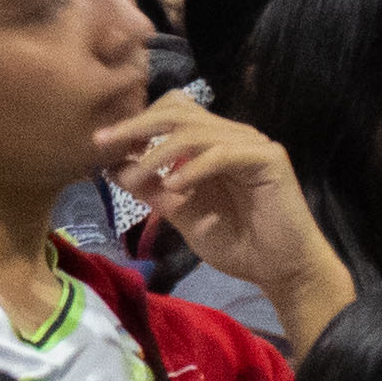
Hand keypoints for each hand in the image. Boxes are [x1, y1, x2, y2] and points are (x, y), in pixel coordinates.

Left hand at [94, 94, 347, 325]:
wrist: (280, 270)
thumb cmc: (237, 242)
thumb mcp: (181, 212)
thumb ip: (152, 188)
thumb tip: (114, 167)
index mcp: (211, 143)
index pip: (171, 112)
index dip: (136, 122)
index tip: (101, 144)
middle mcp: (231, 135)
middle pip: (179, 111)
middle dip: (137, 126)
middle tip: (105, 143)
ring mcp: (251, 144)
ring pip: (196, 131)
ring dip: (159, 152)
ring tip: (137, 177)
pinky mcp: (268, 159)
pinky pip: (223, 153)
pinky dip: (194, 168)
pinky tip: (175, 186)